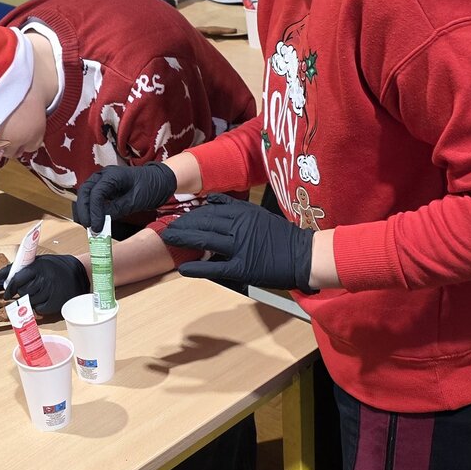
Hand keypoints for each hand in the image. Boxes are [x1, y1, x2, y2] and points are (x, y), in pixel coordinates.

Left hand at [0, 255, 87, 315]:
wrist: (77, 273)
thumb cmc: (53, 267)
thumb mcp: (37, 261)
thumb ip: (18, 268)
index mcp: (38, 268)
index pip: (18, 280)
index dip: (10, 288)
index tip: (7, 293)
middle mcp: (44, 280)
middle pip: (23, 292)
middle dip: (21, 293)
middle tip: (25, 290)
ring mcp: (50, 293)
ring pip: (30, 301)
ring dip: (30, 299)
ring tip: (37, 292)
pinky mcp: (55, 303)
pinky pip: (39, 309)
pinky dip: (38, 306)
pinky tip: (44, 298)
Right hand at [74, 163, 177, 232]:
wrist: (161, 180)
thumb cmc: (151, 187)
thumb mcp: (136, 201)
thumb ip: (117, 209)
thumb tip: (101, 222)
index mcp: (113, 175)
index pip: (96, 193)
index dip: (94, 211)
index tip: (96, 226)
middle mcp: (104, 175)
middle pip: (85, 191)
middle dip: (84, 210)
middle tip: (88, 227)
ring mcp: (103, 181)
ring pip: (86, 194)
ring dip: (85, 210)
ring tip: (88, 225)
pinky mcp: (105, 188)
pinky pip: (93, 197)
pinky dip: (90, 209)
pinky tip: (92, 220)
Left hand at [160, 194, 315, 290]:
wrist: (304, 255)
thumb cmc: (282, 237)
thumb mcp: (258, 214)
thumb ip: (235, 208)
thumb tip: (212, 200)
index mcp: (243, 213)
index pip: (209, 210)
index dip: (190, 214)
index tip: (176, 216)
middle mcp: (239, 226)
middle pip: (203, 223)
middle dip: (181, 225)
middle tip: (166, 228)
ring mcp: (240, 246)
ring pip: (205, 240)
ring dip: (184, 239)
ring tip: (168, 239)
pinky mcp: (243, 267)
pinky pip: (215, 266)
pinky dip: (197, 268)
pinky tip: (183, 269)